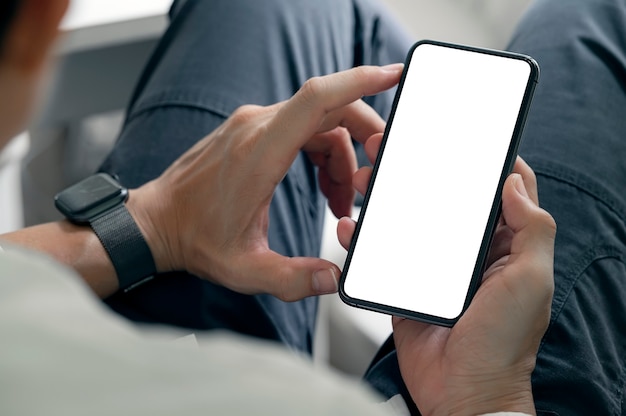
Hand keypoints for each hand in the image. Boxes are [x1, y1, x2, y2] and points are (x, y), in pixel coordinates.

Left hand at [129, 65, 403, 301]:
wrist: (155, 222)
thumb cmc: (194, 239)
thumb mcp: (245, 269)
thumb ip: (293, 278)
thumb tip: (334, 278)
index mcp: (260, 152)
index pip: (318, 99)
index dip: (360, 81)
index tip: (392, 76)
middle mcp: (256, 126)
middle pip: (329, 108)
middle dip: (363, 138)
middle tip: (368, 182)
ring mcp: (251, 124)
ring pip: (318, 119)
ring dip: (340, 155)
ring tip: (339, 199)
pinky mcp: (250, 130)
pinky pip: (300, 126)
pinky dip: (321, 151)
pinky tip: (322, 186)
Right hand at [338, 139, 555, 414]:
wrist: (462, 391)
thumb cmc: (504, 342)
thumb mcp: (531, 281)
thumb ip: (531, 229)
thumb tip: (515, 182)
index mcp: (503, 244)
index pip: (496, 192)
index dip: (480, 162)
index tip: (457, 136)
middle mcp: (467, 251)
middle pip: (442, 197)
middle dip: (418, 169)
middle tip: (393, 148)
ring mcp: (432, 265)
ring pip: (408, 218)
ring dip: (385, 196)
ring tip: (364, 179)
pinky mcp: (404, 281)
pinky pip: (382, 251)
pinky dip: (363, 236)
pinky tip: (350, 226)